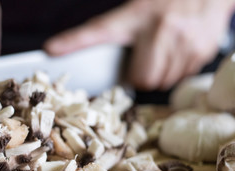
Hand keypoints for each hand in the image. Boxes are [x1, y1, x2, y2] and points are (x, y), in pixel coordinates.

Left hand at [45, 0, 234, 89]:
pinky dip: (176, 71)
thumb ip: (112, 34)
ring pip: (161, 83)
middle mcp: (159, 28)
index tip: (50, 50)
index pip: (98, 31)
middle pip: (141, 79)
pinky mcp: (200, 52)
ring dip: (159, 75)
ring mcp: (183, 41)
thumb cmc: (163, 6)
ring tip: (163, 52)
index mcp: (134, 17)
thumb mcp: (135, 14)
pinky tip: (178, 52)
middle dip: (140, 76)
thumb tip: (69, 53)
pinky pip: (180, 78)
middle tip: (145, 58)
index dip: (73, 43)